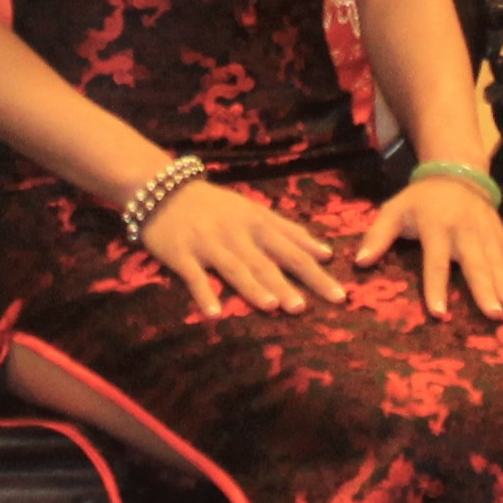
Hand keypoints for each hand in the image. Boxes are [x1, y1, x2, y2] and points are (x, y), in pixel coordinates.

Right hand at [142, 173, 343, 317]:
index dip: (317, 273)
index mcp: (258, 223)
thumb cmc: (216, 207)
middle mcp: (237, 233)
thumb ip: (290, 232)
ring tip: (271, 307)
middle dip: (287, 284)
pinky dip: (204, 293)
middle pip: (266, 261)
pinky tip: (214, 313)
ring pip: (234, 267)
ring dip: (252, 287)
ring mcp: (208, 243)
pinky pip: (194, 275)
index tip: (339, 295)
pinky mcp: (181, 253)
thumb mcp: (255, 212)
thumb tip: (326, 252)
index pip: (294, 251)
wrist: (163, 189)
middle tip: (305, 308)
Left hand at [354, 172, 502, 321]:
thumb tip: (359, 262)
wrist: (457, 172)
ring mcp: (488, 234)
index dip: (437, 287)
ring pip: (499, 262)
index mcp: (437, 227)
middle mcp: (466, 231)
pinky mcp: (502, 237)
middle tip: (493, 313)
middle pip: (475, 263)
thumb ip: (377, 236)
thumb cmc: (420, 199)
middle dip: (484, 288)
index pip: (436, 261)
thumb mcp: (393, 210)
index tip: (439, 313)